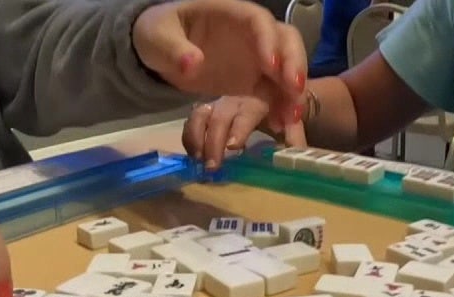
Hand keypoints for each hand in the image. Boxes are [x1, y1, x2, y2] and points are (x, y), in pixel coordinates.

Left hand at [133, 0, 306, 137]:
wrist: (161, 52)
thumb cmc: (160, 34)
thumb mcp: (158, 38)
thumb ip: (174, 50)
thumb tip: (194, 64)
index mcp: (230, 14)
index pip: (258, 20)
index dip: (269, 41)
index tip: (270, 66)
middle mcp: (251, 34)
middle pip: (285, 41)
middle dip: (294, 64)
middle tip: (294, 91)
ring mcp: (256, 58)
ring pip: (287, 69)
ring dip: (292, 93)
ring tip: (289, 118)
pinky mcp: (254, 81)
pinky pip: (274, 93)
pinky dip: (280, 108)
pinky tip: (278, 126)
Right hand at [183, 95, 307, 169]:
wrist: (274, 82)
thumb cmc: (283, 104)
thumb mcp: (292, 118)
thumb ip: (295, 135)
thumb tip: (299, 154)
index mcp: (258, 100)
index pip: (246, 115)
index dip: (239, 130)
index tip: (233, 146)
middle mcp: (235, 99)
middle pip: (220, 118)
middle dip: (214, 142)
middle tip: (212, 167)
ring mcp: (218, 103)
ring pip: (201, 116)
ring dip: (197, 138)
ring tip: (198, 161)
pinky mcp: (207, 109)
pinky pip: (193, 119)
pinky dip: (190, 136)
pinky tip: (192, 156)